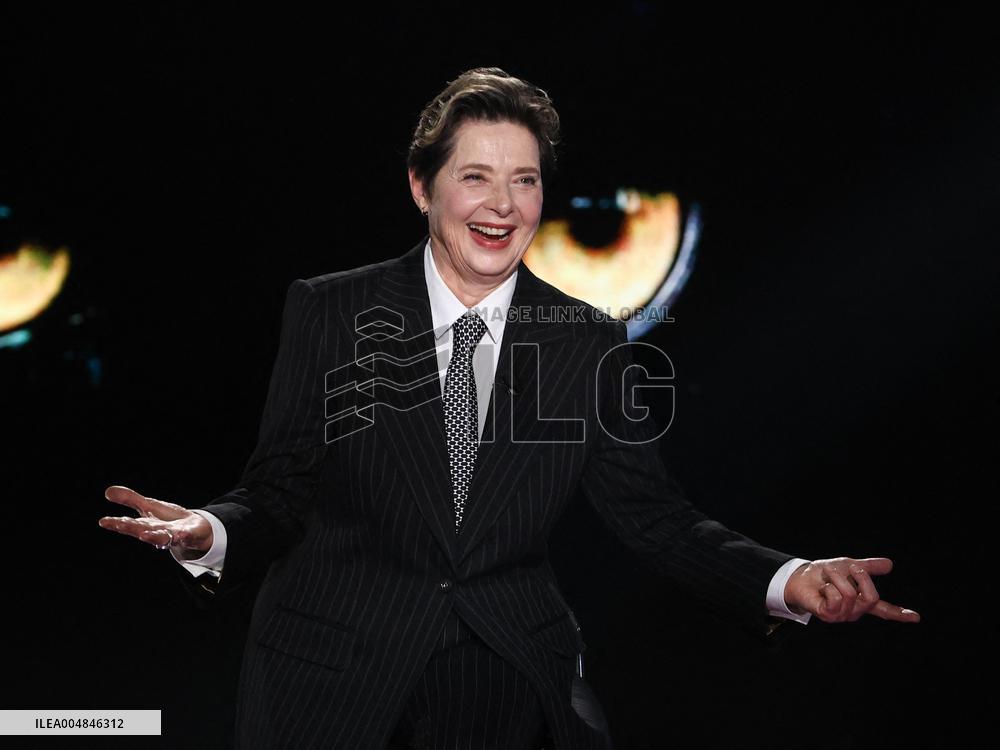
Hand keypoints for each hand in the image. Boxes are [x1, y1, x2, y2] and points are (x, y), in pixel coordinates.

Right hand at [98, 485, 212, 558]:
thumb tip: (108, 491)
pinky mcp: (190, 535)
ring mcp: (174, 535)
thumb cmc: (169, 520)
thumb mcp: (149, 507)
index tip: (103, 521)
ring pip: (162, 537)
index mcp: (146, 525)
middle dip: (131, 528)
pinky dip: (184, 536)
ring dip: (154, 537)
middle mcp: (157, 532)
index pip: (129, 524)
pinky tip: (181, 534)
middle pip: (142, 530)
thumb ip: (130, 500)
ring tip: (145, 535)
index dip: (116, 523)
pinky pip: (187, 536)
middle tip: (119, 525)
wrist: (196, 530)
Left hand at [783, 557, 919, 623]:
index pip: (884, 610)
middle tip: (848, 568)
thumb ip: (870, 567)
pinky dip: (829, 586)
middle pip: (871, 597)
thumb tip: (890, 564)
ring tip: (828, 576)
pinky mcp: (828, 615)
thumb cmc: (823, 574)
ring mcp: (841, 615)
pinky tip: (822, 588)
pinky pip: (836, 598)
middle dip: (860, 577)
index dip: (900, 613)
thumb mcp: (849, 566)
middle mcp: (854, 611)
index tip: (916, 617)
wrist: (800, 576)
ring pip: (850, 594)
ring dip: (837, 578)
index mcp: (861, 601)